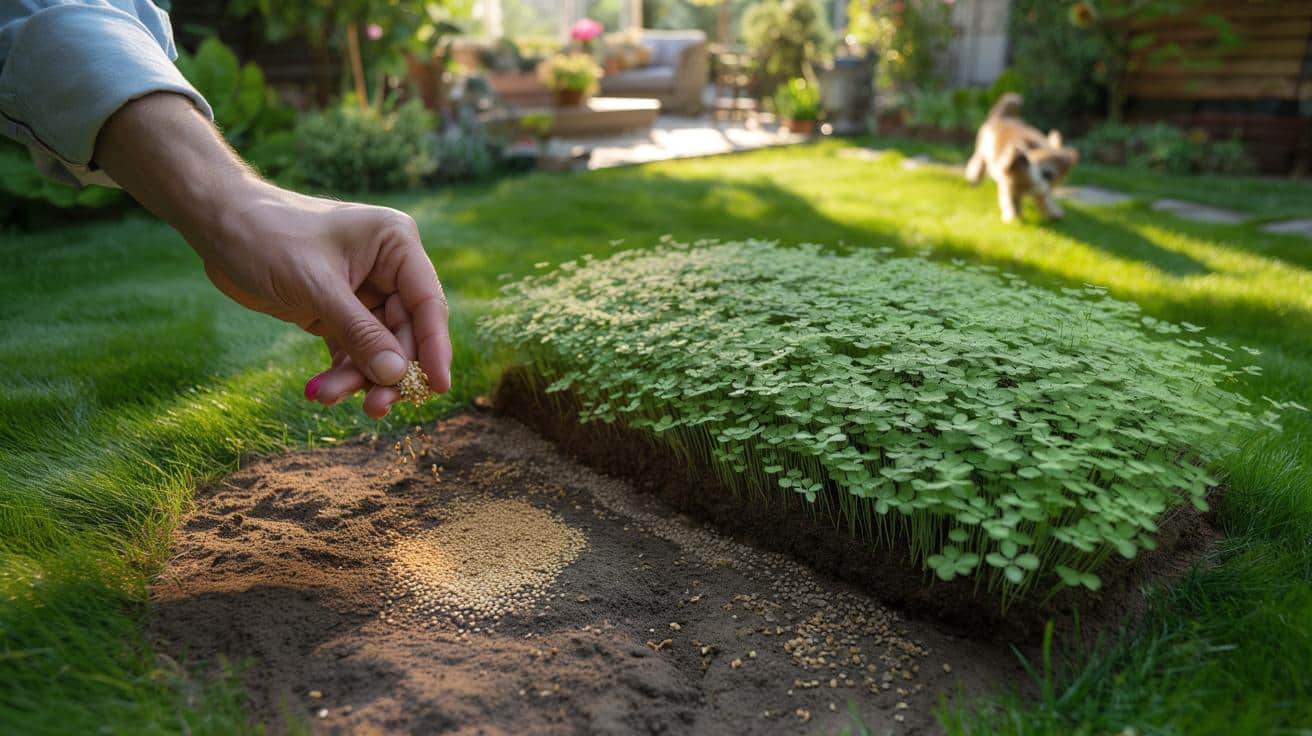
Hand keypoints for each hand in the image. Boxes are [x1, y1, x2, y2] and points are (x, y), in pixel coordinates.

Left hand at [202, 184, 451, 416]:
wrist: (216, 225)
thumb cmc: (267, 236)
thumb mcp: (317, 287)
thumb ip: (360, 333)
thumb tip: (398, 376)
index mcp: (395, 244)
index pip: (427, 303)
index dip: (435, 348)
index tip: (437, 388)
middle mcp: (388, 268)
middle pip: (406, 333)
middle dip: (389, 371)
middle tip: (375, 407)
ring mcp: (364, 292)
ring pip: (379, 348)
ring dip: (360, 377)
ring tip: (329, 396)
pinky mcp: (338, 311)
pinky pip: (352, 350)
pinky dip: (340, 373)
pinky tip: (319, 390)